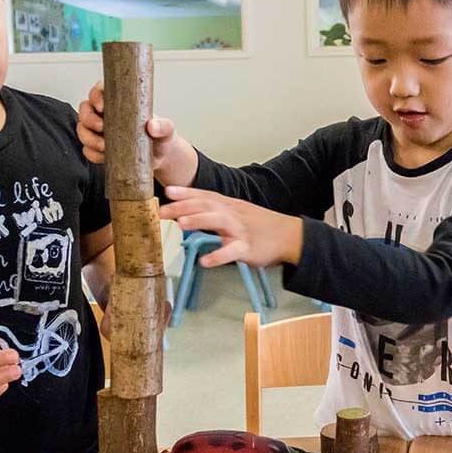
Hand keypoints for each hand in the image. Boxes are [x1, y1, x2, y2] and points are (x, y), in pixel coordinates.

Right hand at [77, 80, 188, 169]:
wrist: (160, 157)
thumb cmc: (161, 137)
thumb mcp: (167, 129)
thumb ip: (164, 126)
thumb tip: (152, 125)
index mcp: (119, 101)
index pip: (99, 90)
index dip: (95, 95)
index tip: (102, 106)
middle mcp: (106, 114)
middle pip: (84, 109)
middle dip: (89, 119)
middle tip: (103, 128)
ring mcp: (100, 132)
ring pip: (82, 129)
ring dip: (89, 138)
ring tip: (105, 146)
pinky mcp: (99, 148)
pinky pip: (87, 150)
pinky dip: (92, 153)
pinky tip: (104, 156)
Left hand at [158, 186, 303, 267]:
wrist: (289, 235)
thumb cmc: (259, 225)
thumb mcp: (236, 213)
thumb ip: (214, 213)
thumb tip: (187, 214)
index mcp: (228, 206)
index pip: (204, 196)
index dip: (186, 193)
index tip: (167, 191)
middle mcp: (232, 214)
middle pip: (206, 206)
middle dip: (183, 207)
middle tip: (162, 211)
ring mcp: (240, 230)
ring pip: (218, 222)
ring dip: (199, 222)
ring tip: (180, 225)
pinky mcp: (248, 248)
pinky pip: (232, 251)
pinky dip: (218, 256)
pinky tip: (205, 262)